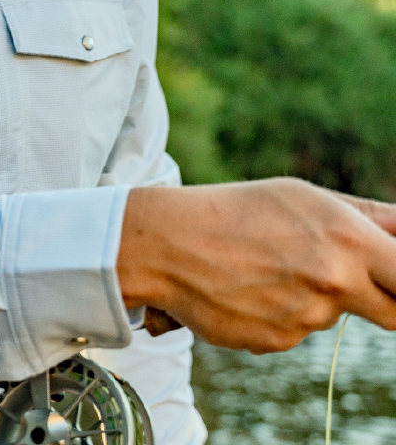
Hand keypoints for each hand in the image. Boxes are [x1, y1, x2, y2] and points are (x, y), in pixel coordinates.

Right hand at [117, 177, 395, 352]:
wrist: (167, 242)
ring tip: (263, 265)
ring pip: (331, 315)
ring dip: (311, 297)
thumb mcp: (303, 198)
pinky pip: (295, 329)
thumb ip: (366, 220)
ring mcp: (308, 317)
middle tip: (340, 276)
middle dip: (380, 299)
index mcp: (349, 240)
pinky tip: (245, 286)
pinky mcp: (280, 342)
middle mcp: (336, 282)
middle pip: (395, 313)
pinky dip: (278, 312)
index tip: (394, 278)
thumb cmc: (237, 209)